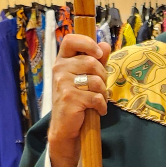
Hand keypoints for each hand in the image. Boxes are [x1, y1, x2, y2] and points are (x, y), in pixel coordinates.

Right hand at [47, 35, 110, 165]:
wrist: (65, 126)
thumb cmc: (77, 98)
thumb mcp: (86, 76)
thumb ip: (96, 60)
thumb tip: (105, 44)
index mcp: (62, 60)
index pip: (70, 40)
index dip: (87, 43)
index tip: (98, 53)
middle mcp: (59, 69)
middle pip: (91, 62)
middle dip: (102, 76)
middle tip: (98, 88)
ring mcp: (63, 84)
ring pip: (96, 80)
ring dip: (103, 92)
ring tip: (96, 99)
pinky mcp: (69, 98)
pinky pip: (96, 97)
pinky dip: (101, 105)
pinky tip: (97, 109)